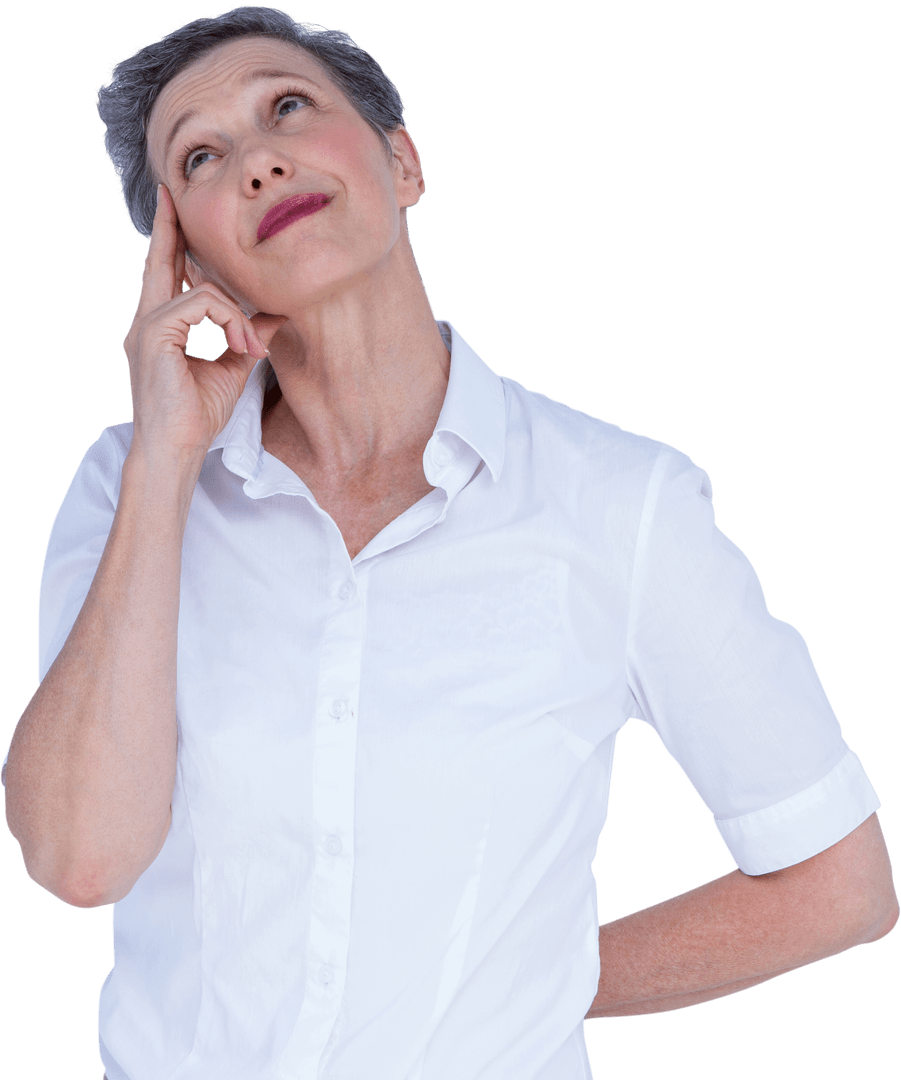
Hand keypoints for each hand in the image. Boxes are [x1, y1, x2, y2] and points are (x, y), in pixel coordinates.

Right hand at [122, 183, 287, 459]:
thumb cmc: (197, 418)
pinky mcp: (154, 334)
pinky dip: (229, 321)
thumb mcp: (231, 369)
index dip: (172, 243)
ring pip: (199, 289)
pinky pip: (200, 305)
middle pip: (159, 261)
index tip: (174, 210)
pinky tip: (242, 345)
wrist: (177, 451)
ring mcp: (146, 326)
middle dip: (170, 226)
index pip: (166, 275)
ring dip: (236, 314)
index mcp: (160, 328)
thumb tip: (274, 315)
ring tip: (250, 346)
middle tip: (172, 192)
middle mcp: (146, 321)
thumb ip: (246, 336)